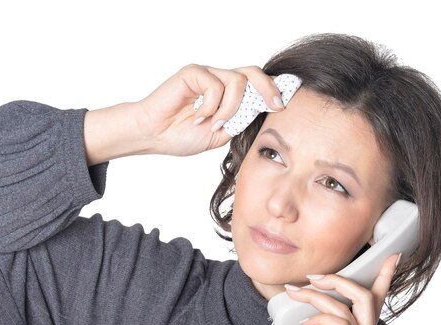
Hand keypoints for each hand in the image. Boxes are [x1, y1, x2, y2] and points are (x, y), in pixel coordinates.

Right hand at [134, 64, 284, 156]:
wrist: (154, 135)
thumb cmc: (181, 135)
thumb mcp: (221, 133)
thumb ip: (240, 121)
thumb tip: (264, 110)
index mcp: (229, 95)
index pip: (256, 85)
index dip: (273, 90)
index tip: (286, 103)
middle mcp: (220, 81)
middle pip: (254, 72)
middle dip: (269, 88)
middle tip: (276, 105)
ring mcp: (207, 74)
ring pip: (237, 82)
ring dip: (230, 109)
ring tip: (213, 124)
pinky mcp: (193, 72)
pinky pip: (215, 85)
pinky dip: (210, 106)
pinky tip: (197, 116)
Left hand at [287, 254, 401, 324]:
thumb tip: (321, 309)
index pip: (376, 302)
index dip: (383, 277)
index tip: (389, 255)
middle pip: (366, 297)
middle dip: (340, 279)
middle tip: (312, 276)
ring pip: (351, 308)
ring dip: (319, 296)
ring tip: (297, 294)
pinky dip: (320, 318)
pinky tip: (305, 323)